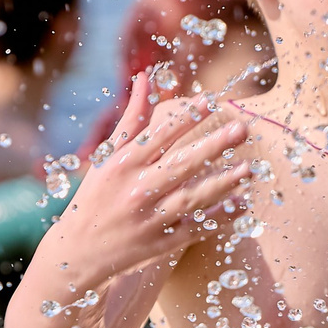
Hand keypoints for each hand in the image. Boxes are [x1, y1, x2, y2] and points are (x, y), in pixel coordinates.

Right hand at [50, 74, 252, 289]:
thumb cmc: (97, 194)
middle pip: (181, 164)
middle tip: (242, 128)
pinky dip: (217, 219)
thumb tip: (146, 77)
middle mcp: (137, 190)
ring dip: (222, 183)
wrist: (79, 250)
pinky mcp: (161, 244)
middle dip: (213, 146)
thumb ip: (132, 118)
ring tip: (248, 168)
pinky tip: (241, 204)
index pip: (160, 135)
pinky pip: (195, 229)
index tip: (211, 100)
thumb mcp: (108, 156)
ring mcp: (150, 219)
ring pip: (191, 198)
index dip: (186, 117)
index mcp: (124, 164)